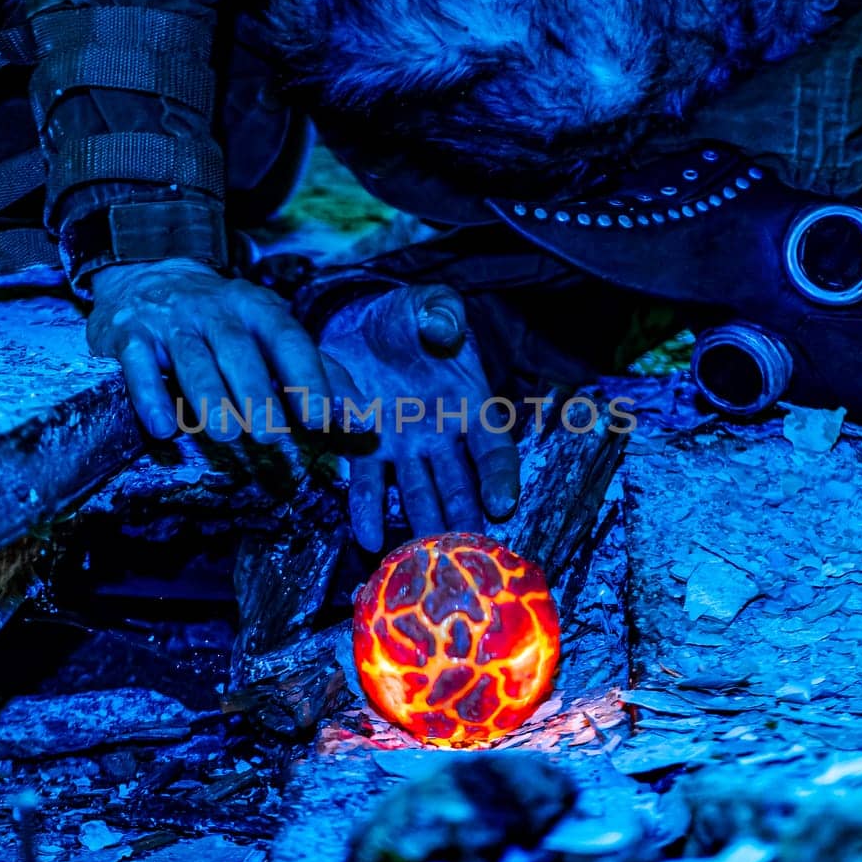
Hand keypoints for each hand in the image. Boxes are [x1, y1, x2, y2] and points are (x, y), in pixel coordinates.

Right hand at [89, 258, 331, 443]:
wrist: (147, 273)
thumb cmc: (222, 318)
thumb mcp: (271, 332)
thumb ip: (317, 370)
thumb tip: (362, 416)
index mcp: (257, 307)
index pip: (287, 338)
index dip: (306, 377)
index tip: (322, 419)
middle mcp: (214, 309)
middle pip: (238, 349)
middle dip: (256, 393)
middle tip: (271, 436)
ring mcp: (170, 320)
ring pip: (192, 358)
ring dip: (209, 397)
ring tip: (225, 435)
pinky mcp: (127, 334)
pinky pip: (136, 364)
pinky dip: (149, 395)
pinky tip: (163, 428)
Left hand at [319, 284, 520, 551]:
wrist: (360, 321)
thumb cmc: (407, 316)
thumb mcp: (429, 303)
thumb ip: (442, 313)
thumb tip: (444, 329)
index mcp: (469, 404)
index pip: (493, 447)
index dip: (499, 476)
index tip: (501, 503)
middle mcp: (441, 436)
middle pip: (457, 485)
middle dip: (461, 519)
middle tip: (464, 555)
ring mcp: (403, 447)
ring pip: (417, 494)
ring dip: (420, 526)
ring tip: (422, 558)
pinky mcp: (365, 448)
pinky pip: (369, 483)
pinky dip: (368, 510)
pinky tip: (369, 537)